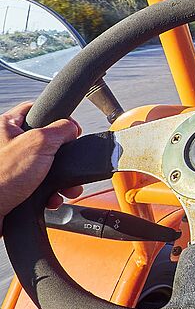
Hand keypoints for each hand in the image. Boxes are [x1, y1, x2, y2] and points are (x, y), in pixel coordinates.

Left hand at [0, 102, 82, 235]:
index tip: (70, 129)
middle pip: (46, 141)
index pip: (35, 110)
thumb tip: (72, 128)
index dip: (57, 117)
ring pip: (47, 167)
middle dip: (63, 157)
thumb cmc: (0, 179)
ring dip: (60, 180)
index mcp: (7, 127)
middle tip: (66, 163)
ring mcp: (11, 167)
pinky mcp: (15, 187)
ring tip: (63, 188)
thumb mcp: (38, 144)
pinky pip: (41, 186)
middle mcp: (8, 146)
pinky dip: (51, 193)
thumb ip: (60, 129)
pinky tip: (50, 198)